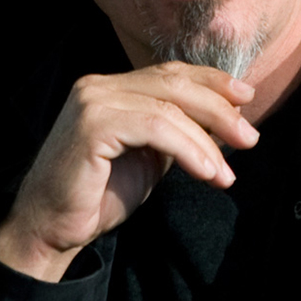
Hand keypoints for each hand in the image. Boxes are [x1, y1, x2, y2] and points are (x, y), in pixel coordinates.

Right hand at [0, 63, 259, 281]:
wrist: (51, 227)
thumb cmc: (97, 197)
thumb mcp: (148, 158)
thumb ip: (176, 134)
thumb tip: (224, 122)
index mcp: (110, 88)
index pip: (170, 73)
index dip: (211, 81)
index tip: (246, 99)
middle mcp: (98, 86)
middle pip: (174, 83)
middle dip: (219, 109)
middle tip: (249, 138)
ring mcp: (93, 101)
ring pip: (169, 107)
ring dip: (208, 140)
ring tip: (226, 173)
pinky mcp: (92, 123)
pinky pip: (155, 127)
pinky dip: (188, 149)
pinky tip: (207, 172)